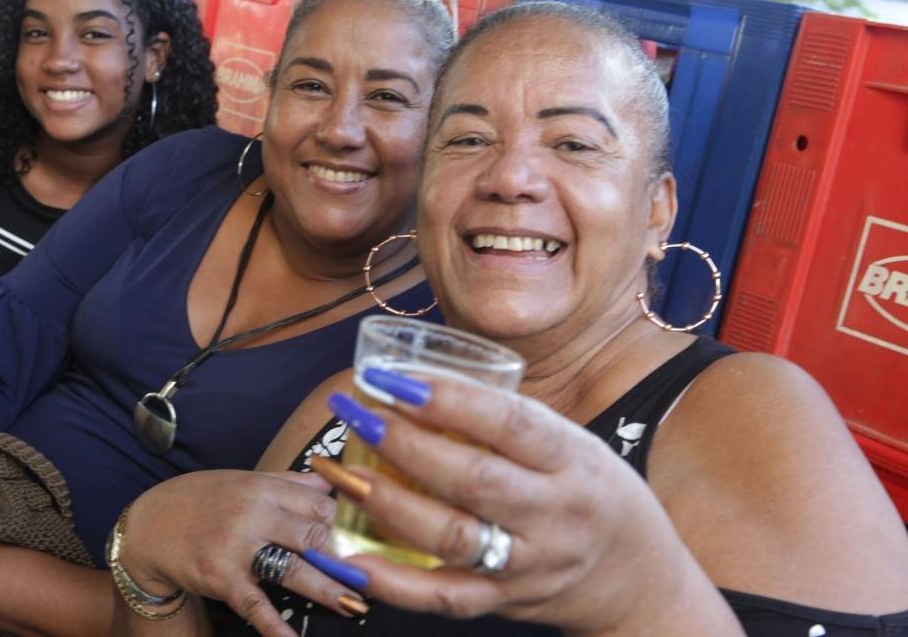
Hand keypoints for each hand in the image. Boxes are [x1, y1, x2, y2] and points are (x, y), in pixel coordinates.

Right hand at [121, 470, 366, 636]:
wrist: (150, 525)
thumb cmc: (202, 502)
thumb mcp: (243, 481)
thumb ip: (288, 482)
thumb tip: (331, 482)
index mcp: (264, 487)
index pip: (321, 502)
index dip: (343, 523)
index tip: (358, 540)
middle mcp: (254, 513)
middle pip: (315, 533)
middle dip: (343, 555)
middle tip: (368, 574)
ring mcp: (237, 547)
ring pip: (295, 567)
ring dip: (329, 589)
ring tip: (356, 605)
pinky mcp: (222, 579)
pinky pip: (256, 605)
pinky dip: (275, 627)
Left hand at [315, 367, 734, 635]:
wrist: (637, 582)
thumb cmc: (592, 494)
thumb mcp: (574, 444)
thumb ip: (509, 422)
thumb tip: (419, 380)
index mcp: (573, 461)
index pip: (509, 424)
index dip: (448, 399)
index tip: (393, 377)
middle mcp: (553, 514)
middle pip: (472, 479)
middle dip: (404, 442)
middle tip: (356, 412)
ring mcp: (527, 564)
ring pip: (451, 537)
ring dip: (386, 502)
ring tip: (341, 472)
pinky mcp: (503, 601)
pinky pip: (442, 597)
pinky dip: (391, 582)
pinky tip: (348, 558)